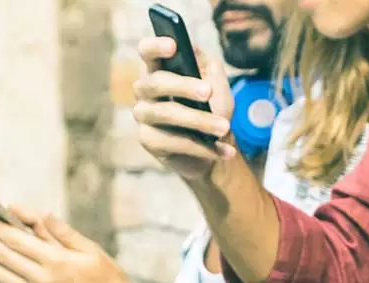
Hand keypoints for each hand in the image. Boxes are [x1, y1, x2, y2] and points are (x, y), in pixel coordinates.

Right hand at [133, 38, 237, 180]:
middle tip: (208, 92)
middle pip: (156, 82)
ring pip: (165, 113)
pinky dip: (202, 147)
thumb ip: (208, 65)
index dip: (155, 46)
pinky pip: (173, 142)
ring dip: (199, 120)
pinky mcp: (149, 141)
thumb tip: (192, 49)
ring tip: (224, 127)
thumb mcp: (217, 84)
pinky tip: (224, 151)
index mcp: (159, 70)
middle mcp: (145, 90)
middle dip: (183, 86)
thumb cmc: (213, 110)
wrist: (216, 149)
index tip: (173, 45)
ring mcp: (143, 115)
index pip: (147, 51)